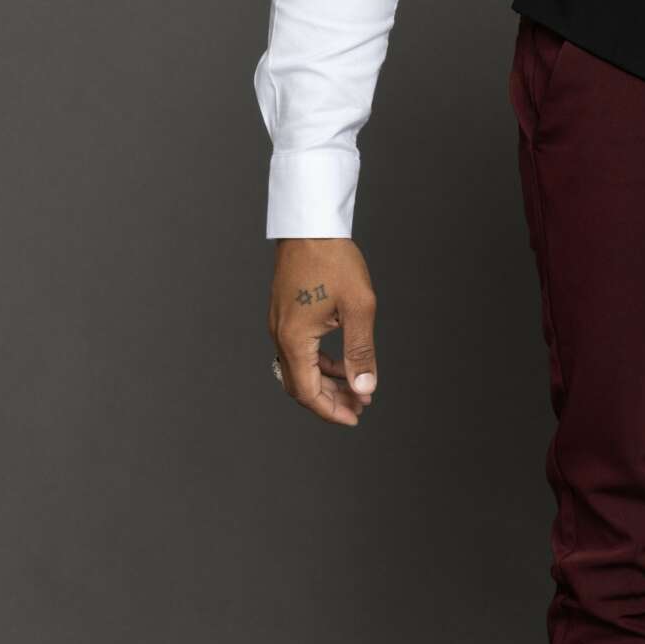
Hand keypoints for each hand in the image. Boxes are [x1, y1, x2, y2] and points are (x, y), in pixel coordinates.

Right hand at [268, 238, 378, 425]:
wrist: (310, 226)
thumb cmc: (334, 260)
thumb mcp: (358, 308)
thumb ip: (361, 352)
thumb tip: (364, 388)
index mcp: (294, 339)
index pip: (308, 392)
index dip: (331, 411)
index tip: (355, 417)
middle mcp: (280, 335)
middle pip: (301, 385)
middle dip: (331, 400)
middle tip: (361, 406)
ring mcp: (280, 325)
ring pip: (300, 368)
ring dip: (328, 382)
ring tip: (357, 386)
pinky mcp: (285, 315)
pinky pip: (299, 351)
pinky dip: (320, 362)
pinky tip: (342, 363)